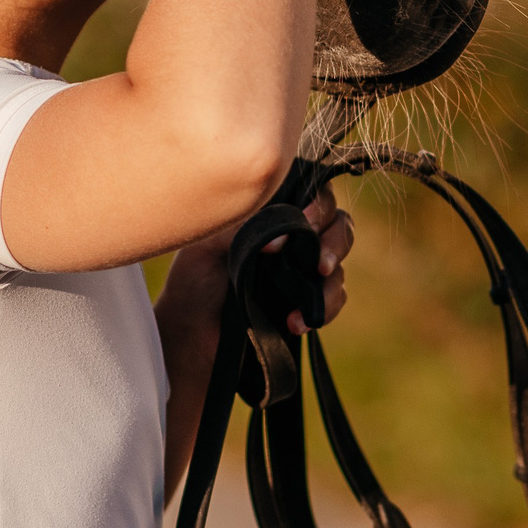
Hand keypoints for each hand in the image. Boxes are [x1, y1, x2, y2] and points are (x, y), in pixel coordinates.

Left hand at [161, 183, 355, 337]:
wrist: (189, 333)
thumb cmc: (193, 280)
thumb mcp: (207, 244)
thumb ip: (243, 226)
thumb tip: (280, 231)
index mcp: (271, 214)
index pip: (312, 193)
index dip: (318, 204)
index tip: (305, 220)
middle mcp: (292, 238)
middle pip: (338, 224)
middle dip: (336, 240)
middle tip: (320, 262)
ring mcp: (302, 271)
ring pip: (338, 265)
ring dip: (332, 280)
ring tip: (314, 293)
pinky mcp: (306, 304)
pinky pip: (334, 300)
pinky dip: (324, 309)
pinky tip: (296, 322)